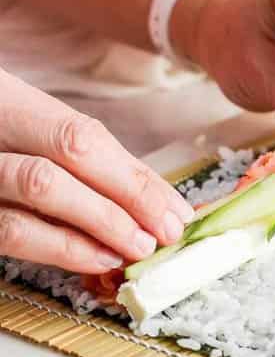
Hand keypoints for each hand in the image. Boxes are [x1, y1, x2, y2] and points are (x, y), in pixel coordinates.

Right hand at [0, 70, 191, 272]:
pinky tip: (96, 258)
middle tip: (162, 236)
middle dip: (120, 205)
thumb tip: (166, 205)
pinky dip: (60, 248)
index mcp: (6, 98)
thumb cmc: (5, 134)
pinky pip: (9, 232)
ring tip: (135, 249)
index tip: (176, 214)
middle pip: (59, 165)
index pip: (81, 139)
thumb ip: (98, 160)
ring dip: (94, 229)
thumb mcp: (41, 126)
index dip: (134, 180)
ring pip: (32, 198)